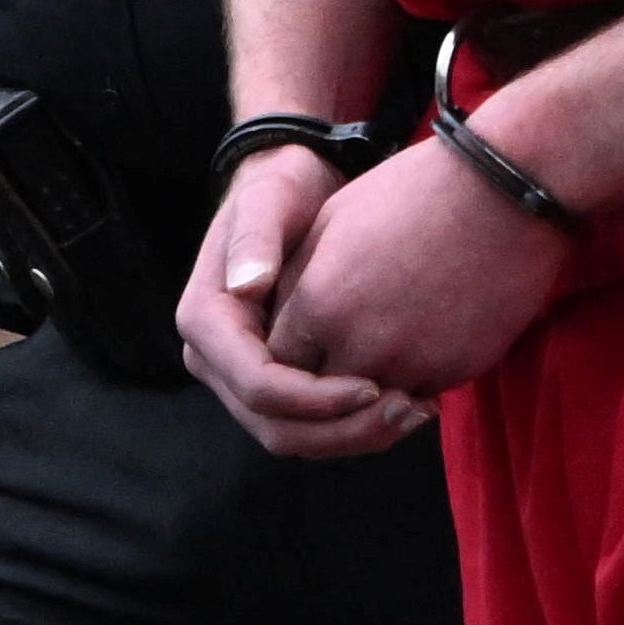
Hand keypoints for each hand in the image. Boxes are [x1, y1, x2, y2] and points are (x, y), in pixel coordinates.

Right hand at [183, 146, 433, 460]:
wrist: (292, 188)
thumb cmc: (282, 186)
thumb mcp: (269, 199)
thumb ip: (256, 238)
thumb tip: (246, 286)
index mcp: (205, 321)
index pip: (258, 387)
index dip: (316, 399)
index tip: (374, 385)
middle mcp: (214, 359)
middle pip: (276, 428)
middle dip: (343, 431)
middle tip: (410, 410)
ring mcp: (242, 376)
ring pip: (296, 437)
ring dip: (356, 436)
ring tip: (418, 409)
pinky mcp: (275, 381)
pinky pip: (311, 423)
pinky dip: (356, 424)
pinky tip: (407, 402)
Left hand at [271, 133, 575, 397]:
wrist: (501, 192)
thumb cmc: (412, 193)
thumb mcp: (332, 222)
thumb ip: (298, 280)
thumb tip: (279, 316)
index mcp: (318, 302)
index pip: (276, 364)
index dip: (283, 361)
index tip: (300, 347)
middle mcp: (359, 342)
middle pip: (317, 398)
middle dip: (320, 388)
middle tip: (333, 373)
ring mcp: (411, 362)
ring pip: (371, 409)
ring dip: (370, 392)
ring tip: (380, 367)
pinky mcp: (456, 370)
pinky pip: (420, 397)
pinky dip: (413, 386)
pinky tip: (420, 355)